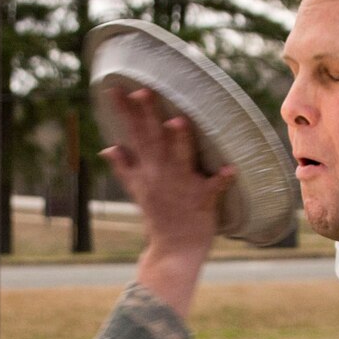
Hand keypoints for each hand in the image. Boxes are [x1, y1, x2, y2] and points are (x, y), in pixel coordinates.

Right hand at [100, 87, 233, 316]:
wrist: (174, 250)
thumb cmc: (159, 216)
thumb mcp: (137, 190)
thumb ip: (124, 167)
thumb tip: (108, 148)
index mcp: (147, 170)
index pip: (132, 134)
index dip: (124, 111)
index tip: (114, 88)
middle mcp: (161, 175)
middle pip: (152, 140)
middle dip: (147, 116)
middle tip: (143, 90)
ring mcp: (181, 187)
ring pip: (180, 160)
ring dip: (179, 142)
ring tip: (179, 122)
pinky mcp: (202, 201)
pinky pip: (213, 188)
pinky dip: (221, 180)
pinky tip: (231, 169)